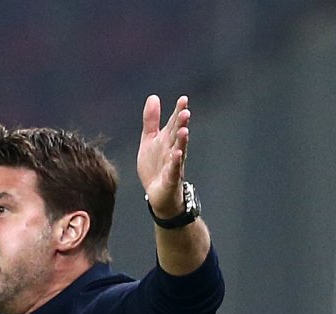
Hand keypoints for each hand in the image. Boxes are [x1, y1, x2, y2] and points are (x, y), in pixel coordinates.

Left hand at [137, 94, 190, 218]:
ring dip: (182, 141)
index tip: (183, 99)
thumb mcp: (149, 141)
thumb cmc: (155, 166)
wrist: (157, 194)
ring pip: (179, 150)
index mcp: (167, 140)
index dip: (178, 112)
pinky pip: (174, 169)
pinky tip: (177, 154)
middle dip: (181, 124)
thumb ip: (151, 121)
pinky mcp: (171, 179)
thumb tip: (153, 97)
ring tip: (184, 130)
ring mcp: (173, 165)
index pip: (174, 123)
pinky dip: (175, 162)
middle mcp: (173, 150)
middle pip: (177, 135)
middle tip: (185, 111)